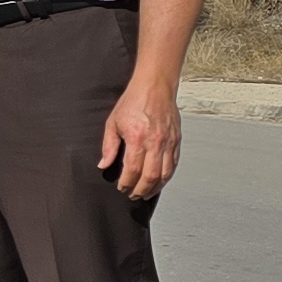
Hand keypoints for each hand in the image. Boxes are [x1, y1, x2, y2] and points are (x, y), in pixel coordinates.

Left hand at [100, 84, 183, 199]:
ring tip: (146, 193)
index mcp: (138, 138)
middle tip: (133, 195)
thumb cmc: (133, 102)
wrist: (155, 87)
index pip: (133, 170)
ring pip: (165, 174)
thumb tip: (104, 165)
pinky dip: (167, 176)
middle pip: (150, 176)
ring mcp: (169, 142)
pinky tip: (159, 181)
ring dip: (155, 187)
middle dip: (141, 190)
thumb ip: (109, 146)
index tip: (122, 187)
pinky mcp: (177, 140)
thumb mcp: (113, 122)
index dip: (127, 183)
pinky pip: (173, 164)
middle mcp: (156, 142)